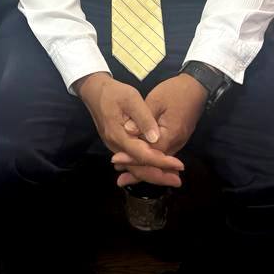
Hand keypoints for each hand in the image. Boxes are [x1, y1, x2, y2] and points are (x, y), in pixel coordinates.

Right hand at [76, 73, 183, 188]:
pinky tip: (158, 170)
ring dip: (154, 174)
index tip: (178, 165)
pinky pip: (133, 161)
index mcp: (119, 135)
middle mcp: (115, 146)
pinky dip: (146, 167)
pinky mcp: (118, 145)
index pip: (142, 154)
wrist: (94, 91)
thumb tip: (156, 138)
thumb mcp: (131, 98)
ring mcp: (115, 147)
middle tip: (178, 181)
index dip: (161, 161)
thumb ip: (144, 118)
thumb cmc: (114, 92)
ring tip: (173, 178)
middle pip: (137, 168)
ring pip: (135, 167)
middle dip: (158, 176)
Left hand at [111, 74, 206, 186]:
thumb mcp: (156, 100)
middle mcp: (176, 143)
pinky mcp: (177, 138)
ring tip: (125, 174)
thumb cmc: (175, 91)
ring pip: (159, 160)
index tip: (116, 160)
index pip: (149, 152)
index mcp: (171, 134)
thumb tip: (128, 132)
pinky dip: (150, 159)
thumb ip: (142, 118)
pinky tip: (139, 161)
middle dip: (137, 170)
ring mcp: (178, 142)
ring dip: (143, 167)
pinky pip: (162, 153)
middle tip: (120, 179)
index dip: (132, 157)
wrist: (197, 86)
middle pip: (155, 162)